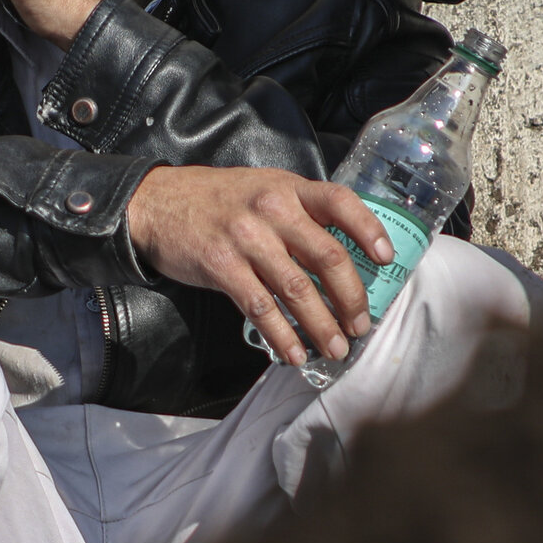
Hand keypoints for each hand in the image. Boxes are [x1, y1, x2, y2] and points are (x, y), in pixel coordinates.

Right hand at [125, 166, 392, 365]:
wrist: (156, 203)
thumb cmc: (216, 200)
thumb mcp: (262, 189)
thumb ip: (297, 214)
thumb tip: (337, 258)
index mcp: (288, 188)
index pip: (341, 202)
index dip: (369, 230)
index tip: (386, 259)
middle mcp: (272, 209)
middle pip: (327, 257)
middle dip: (350, 297)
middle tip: (360, 325)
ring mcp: (246, 237)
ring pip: (297, 289)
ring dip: (321, 325)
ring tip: (335, 348)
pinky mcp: (221, 265)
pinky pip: (260, 307)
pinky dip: (281, 335)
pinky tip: (293, 353)